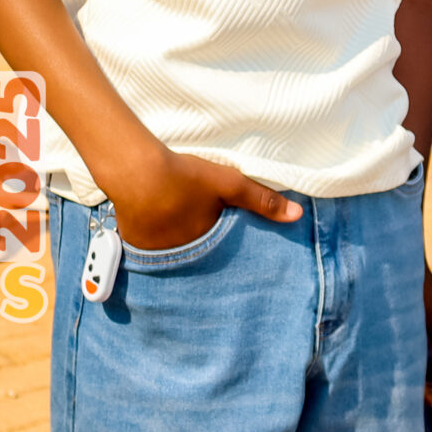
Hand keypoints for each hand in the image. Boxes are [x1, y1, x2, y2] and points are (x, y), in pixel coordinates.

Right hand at [107, 147, 301, 250]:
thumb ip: (262, 200)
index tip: (226, 252)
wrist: (136, 172)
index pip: (221, 259)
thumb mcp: (229, 184)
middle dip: (200, 254)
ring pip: (172, 255)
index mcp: (206, 247)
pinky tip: (155, 224)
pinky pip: (149, 250)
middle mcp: (180, 259)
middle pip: (196, 259)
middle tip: (199, 239)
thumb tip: (297, 216)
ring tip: (176, 229)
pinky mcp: (134, 247)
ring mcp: (155, 256)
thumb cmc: (185, 178)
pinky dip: (154, 241)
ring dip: (175, 246)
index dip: (224, 254)